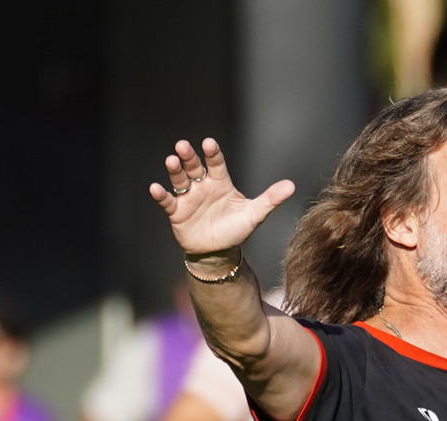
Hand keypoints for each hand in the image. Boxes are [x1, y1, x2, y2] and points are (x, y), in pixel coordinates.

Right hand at [150, 138, 295, 255]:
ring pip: (180, 180)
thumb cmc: (236, 229)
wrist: (219, 251)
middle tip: (183, 146)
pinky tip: (155, 188)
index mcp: (221, 183)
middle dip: (189, 157)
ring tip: (171, 161)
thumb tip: (292, 185)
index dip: (212, 154)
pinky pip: (167, 201)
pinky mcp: (176, 212)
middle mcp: (203, 186)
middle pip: (194, 167)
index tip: (208, 143)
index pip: (216, 164)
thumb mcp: (255, 214)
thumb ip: (271, 199)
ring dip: (175, 170)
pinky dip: (161, 195)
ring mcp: (188, 198)